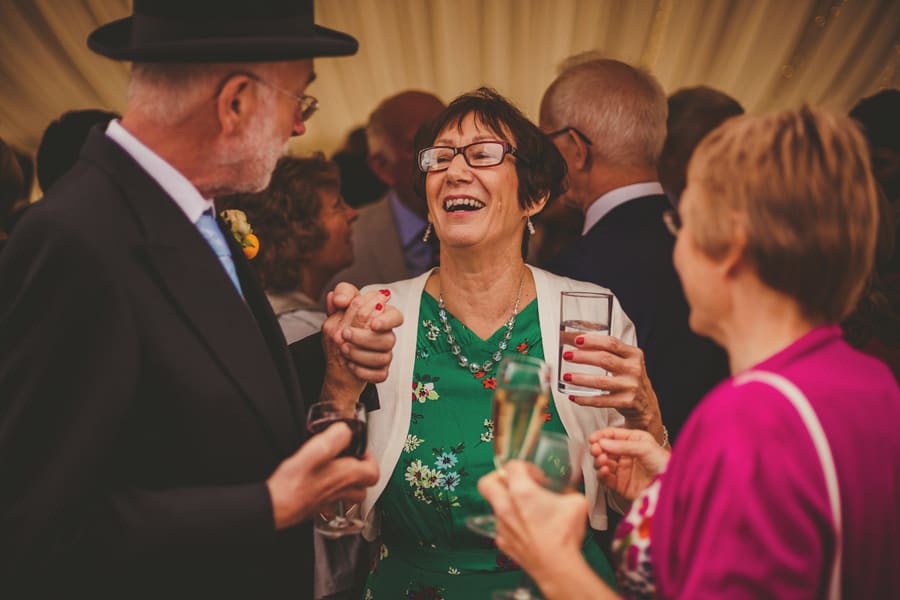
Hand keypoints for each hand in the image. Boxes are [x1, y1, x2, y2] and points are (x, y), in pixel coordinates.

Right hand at [267, 422, 378, 529]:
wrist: (276, 506)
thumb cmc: (293, 483)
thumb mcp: (316, 450)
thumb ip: (335, 437)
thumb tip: (345, 430)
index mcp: (346, 475)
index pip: (373, 471)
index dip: (370, 458)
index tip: (359, 449)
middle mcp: (341, 491)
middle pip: (364, 487)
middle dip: (363, 473)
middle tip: (353, 462)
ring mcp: (329, 502)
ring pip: (350, 498)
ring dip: (350, 486)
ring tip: (341, 474)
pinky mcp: (316, 508)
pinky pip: (331, 504)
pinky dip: (332, 496)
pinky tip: (322, 487)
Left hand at [321, 284, 401, 403]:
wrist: (335, 360)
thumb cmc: (341, 330)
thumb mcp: (338, 309)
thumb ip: (342, 295)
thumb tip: (339, 298)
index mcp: (381, 317)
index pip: (396, 316)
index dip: (387, 320)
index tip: (373, 324)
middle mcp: (386, 336)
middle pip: (389, 338)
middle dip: (365, 338)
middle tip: (345, 334)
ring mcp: (384, 354)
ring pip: (384, 357)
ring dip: (361, 354)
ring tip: (343, 349)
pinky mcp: (380, 371)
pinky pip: (379, 375)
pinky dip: (363, 371)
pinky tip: (351, 365)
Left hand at [478, 462, 587, 582]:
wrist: (557, 567)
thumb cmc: (564, 535)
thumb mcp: (576, 502)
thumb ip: (568, 490)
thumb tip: (568, 490)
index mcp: (521, 492)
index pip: (512, 465)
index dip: (526, 467)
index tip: (537, 477)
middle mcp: (505, 506)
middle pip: (487, 482)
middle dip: (498, 479)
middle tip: (514, 484)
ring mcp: (501, 525)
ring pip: (495, 505)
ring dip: (507, 503)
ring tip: (527, 510)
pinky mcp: (501, 541)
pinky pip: (502, 526)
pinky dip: (511, 523)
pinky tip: (527, 529)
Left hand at [561, 334, 664, 441]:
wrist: (646, 404)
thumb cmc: (629, 379)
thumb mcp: (625, 361)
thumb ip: (606, 351)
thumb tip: (574, 339)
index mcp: (634, 354)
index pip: (611, 343)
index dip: (593, 340)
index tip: (577, 340)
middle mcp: (634, 369)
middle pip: (604, 359)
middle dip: (583, 357)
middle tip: (567, 356)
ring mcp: (631, 386)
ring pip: (601, 381)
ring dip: (581, 378)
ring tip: (567, 376)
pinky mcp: (626, 402)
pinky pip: (601, 400)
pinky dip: (585, 399)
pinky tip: (574, 396)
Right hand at [590, 427, 669, 500]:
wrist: (672, 487)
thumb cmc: (664, 464)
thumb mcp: (645, 448)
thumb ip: (623, 445)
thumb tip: (602, 443)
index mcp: (633, 440)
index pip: (612, 435)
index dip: (601, 436)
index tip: (593, 439)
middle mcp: (626, 454)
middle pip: (605, 449)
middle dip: (598, 449)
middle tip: (596, 450)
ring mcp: (622, 470)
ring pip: (603, 463)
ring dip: (599, 461)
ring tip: (602, 460)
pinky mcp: (620, 485)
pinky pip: (605, 478)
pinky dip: (602, 474)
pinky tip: (605, 471)